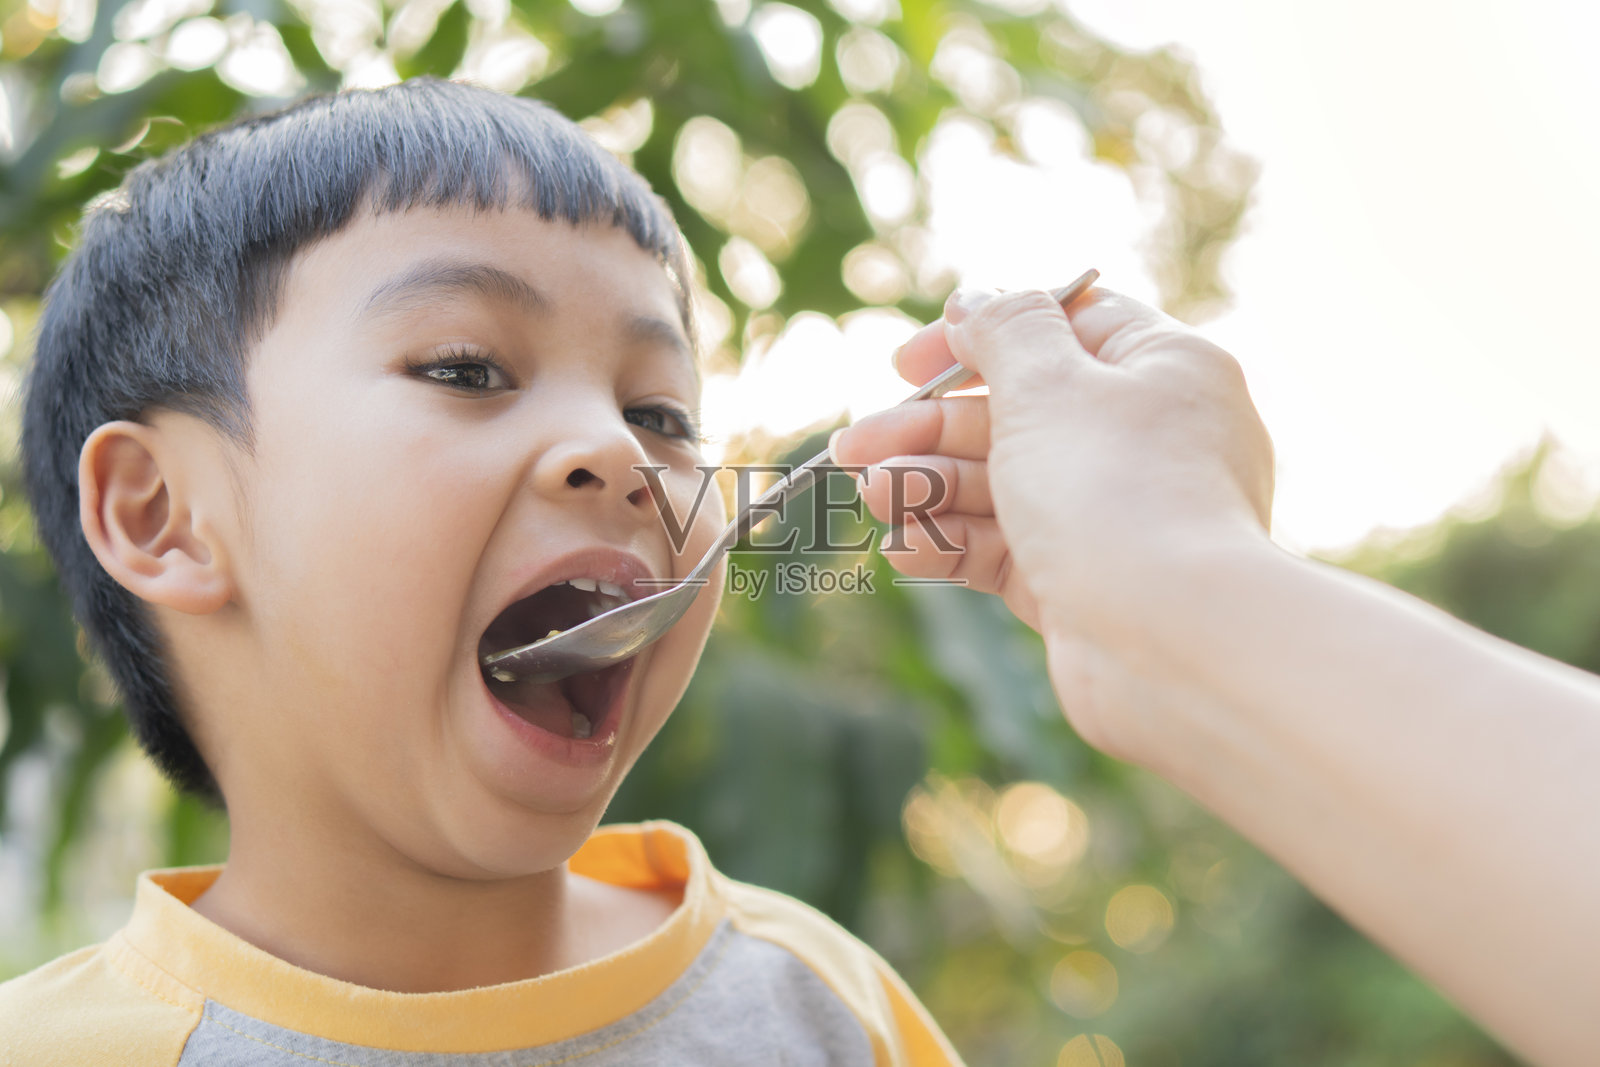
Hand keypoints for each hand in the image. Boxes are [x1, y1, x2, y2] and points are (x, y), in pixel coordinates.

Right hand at [832, 286, 1274, 752]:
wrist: (1170, 640)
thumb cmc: (1117, 493)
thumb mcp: (1049, 384)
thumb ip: (1005, 331)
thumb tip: (977, 302)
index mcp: (1161, 368)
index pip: (1061, 327)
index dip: (978, 336)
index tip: (906, 364)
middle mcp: (1145, 437)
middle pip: (1016, 412)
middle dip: (928, 429)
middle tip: (854, 448)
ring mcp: (1115, 514)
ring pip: (1003, 484)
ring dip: (929, 486)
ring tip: (874, 498)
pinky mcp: (1085, 581)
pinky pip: (1007, 549)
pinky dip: (954, 544)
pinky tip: (905, 550)